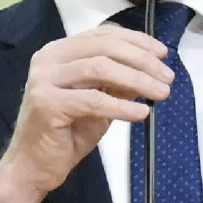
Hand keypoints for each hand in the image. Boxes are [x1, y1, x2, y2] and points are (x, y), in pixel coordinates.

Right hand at [0, 27, 172, 202]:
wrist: (34, 167)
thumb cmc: (66, 132)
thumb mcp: (100, 101)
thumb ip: (120, 82)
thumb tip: (154, 69)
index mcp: (59, 51)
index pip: (104, 35)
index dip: (137, 41)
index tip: (163, 54)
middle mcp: (48, 59)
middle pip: (105, 48)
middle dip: (143, 60)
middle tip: (168, 76)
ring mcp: (44, 80)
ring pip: (101, 68)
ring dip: (138, 80)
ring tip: (162, 93)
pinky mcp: (47, 103)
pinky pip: (94, 100)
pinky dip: (122, 105)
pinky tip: (142, 112)